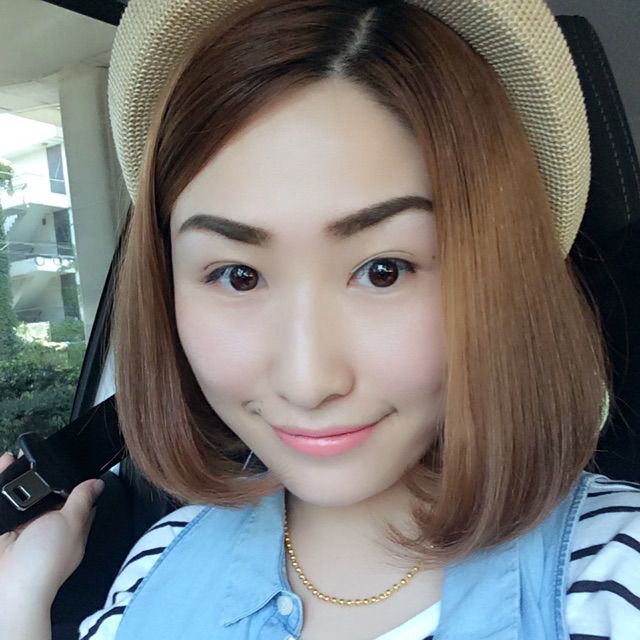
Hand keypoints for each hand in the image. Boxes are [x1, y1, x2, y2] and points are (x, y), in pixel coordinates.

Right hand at [0, 451, 104, 605]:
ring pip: (21, 495)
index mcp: (69, 523)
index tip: (67, 458)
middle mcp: (46, 524)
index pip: (75, 495)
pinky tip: (2, 468)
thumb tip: (98, 483)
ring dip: (16, 477)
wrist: (9, 588)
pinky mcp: (4, 529)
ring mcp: (22, 527)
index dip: (72, 477)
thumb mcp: (70, 523)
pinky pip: (1, 502)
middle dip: (39, 474)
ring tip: (14, 458)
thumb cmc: (45, 562)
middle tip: (33, 455)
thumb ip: (81, 500)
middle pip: (45, 492)